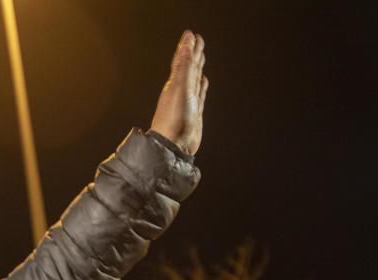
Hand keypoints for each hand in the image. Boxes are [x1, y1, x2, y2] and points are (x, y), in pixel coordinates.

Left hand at [150, 31, 207, 155]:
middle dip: (193, 53)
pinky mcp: (195, 112)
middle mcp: (180, 91)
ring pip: (194, 79)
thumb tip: (186, 46)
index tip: (190, 34)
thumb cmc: (174, 119)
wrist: (174, 146)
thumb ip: (184, 67)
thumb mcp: (180, 88)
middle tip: (197, 39)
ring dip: (197, 67)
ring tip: (201, 57)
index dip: (186, 47)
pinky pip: (199, 94)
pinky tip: (203, 82)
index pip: (182, 60)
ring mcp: (188, 102)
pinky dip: (201, 86)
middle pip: (188, 67)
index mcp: (175, 84)